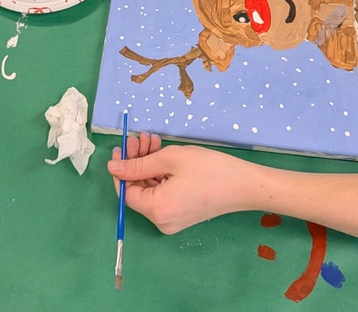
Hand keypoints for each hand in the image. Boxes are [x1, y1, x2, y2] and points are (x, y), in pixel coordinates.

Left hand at [108, 132, 262, 233]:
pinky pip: (162, 194)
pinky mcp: (182, 214)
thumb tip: (112, 167)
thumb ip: (137, 164)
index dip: (121, 168)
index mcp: (156, 210)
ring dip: (148, 165)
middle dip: (136, 162)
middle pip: (138, 190)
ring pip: (150, 189)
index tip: (124, 146)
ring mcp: (172, 220)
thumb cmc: (209, 169)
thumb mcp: (170, 159)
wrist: (245, 185)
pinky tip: (163, 154)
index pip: (125, 191)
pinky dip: (160, 174)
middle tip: (141, 138)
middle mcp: (162, 221)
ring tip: (153, 141)